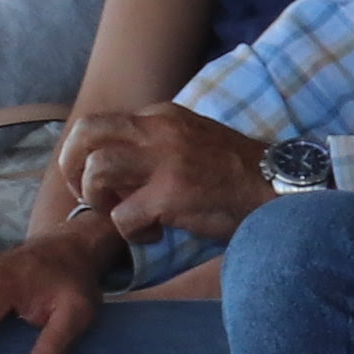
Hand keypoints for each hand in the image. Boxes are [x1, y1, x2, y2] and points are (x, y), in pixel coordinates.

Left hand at [53, 103, 271, 250]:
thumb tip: (118, 170)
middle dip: (71, 167)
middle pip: (85, 133)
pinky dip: (129, 232)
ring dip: (98, 200)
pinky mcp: (172, 194)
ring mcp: (165, 160)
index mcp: (161, 116)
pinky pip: (123, 215)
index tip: (94, 180)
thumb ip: (155, 145)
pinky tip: (151, 236)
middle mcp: (158, 130)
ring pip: (97, 170)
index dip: (85, 154)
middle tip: (85, 195)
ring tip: (120, 216)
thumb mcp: (192, 140)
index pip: (100, 123)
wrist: (282, 188)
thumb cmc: (237, 174)